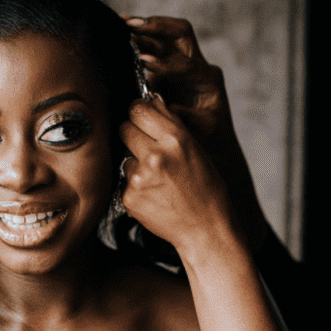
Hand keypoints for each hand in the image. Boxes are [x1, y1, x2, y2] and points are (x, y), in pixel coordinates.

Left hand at [119, 96, 242, 263]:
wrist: (205, 230)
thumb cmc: (206, 190)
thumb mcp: (197, 150)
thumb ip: (172, 125)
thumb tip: (151, 101)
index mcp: (177, 138)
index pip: (139, 109)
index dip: (138, 112)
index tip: (140, 117)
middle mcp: (156, 155)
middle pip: (124, 128)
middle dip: (132, 134)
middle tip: (145, 146)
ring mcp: (139, 177)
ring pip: (124, 156)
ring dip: (135, 162)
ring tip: (157, 178)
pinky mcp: (130, 197)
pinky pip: (125, 181)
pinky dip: (135, 186)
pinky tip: (154, 194)